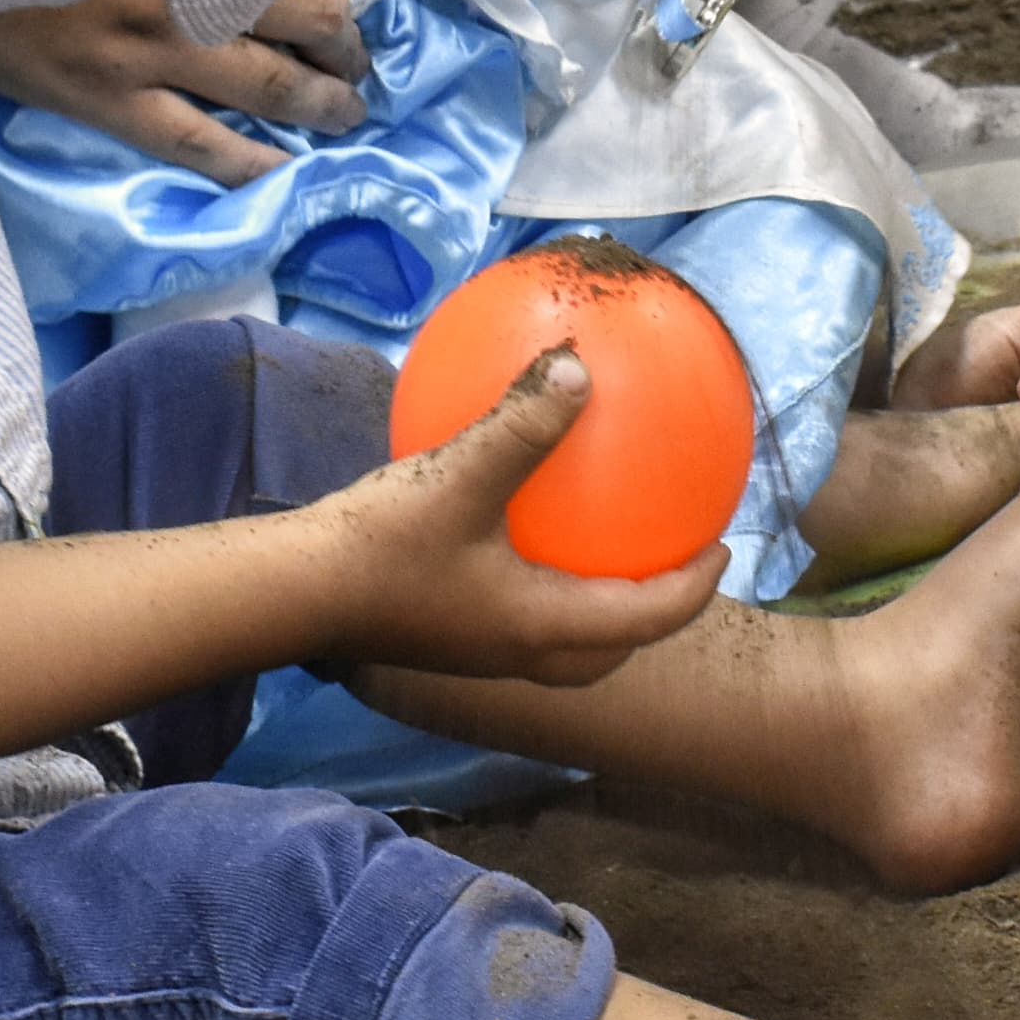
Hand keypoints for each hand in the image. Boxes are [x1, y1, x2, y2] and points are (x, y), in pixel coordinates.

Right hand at [0, 0, 367, 188]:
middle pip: (305, 11)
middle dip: (346, 38)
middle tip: (359, 53)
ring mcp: (142, 48)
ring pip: (266, 86)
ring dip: (319, 103)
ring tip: (344, 111)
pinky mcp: (102, 101)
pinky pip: (195, 147)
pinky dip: (247, 164)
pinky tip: (280, 172)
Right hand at [322, 352, 726, 684]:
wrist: (294, 593)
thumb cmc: (382, 544)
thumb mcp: (461, 473)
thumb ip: (524, 423)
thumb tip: (582, 367)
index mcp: (544, 627)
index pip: (647, 618)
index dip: (693, 586)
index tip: (725, 548)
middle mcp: (519, 652)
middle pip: (610, 649)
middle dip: (652, 612)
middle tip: (675, 559)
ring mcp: (479, 650)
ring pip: (564, 644)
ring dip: (598, 611)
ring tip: (609, 555)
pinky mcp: (445, 634)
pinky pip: (518, 617)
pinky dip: (542, 586)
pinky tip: (513, 528)